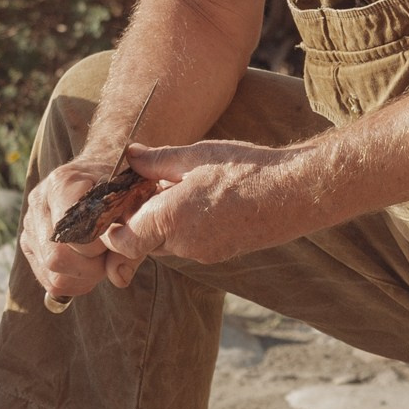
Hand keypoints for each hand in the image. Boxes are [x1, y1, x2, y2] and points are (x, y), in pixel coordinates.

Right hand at [20, 152, 140, 303]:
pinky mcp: (30, 246)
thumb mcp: (134, 197)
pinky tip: (91, 265)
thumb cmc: (122, 185)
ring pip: (54, 274)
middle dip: (92, 265)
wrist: (103, 175)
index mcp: (61, 182)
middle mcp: (39, 203)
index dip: (98, 244)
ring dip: (85, 276)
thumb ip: (132, 232)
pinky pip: (51, 282)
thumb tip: (119, 276)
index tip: (115, 238)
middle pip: (57, 257)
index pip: (71, 231)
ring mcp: (31, 226)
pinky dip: (77, 282)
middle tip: (111, 254)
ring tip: (102, 258)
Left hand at [100, 140, 314, 272]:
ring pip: (166, 242)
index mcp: (169, 219)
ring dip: (163, 221)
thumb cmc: (247, 170)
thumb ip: (157, 161)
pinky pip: (189, 243)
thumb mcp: (196, 155)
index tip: (117, 205)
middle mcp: (183, 244)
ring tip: (179, 187)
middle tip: (147, 187)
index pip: (121, 242)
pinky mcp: (220, 253)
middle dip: (139, 219)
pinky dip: (185, 226)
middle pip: (142, 241)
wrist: (296, 194)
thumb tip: (130, 157)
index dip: (112, 227)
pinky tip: (203, 199)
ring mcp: (203, 253)